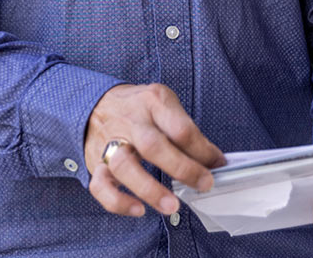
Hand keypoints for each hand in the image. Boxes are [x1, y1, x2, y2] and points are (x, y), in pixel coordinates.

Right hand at [84, 83, 224, 217]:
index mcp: (152, 102)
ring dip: (149, 189)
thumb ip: (185, 130)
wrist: (96, 103)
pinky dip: (118, 201)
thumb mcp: (164, 104)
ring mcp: (110, 142)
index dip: (203, 150)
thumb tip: (213, 161)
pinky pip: (100, 185)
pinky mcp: (95, 162)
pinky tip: (138, 210)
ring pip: (124, 166)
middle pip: (152, 145)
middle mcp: (130, 122)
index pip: (179, 128)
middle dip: (182, 168)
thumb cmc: (139, 108)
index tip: (218, 165)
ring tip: (172, 206)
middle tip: (204, 184)